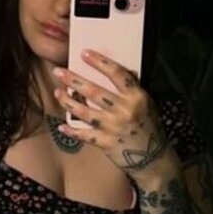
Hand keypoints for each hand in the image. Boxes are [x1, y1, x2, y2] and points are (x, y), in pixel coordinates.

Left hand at [53, 51, 170, 178]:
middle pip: (94, 92)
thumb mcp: (147, 105)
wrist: (154, 160)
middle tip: (58, 71)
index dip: (100, 62)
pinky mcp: (106, 143)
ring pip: (85, 111)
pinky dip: (72, 131)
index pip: (117, 74)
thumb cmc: (149, 128)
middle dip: (74, 80)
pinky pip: (84, 135)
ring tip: (57, 92)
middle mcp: (124, 110)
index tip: (84, 53)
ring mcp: (114, 128)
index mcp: (136, 97)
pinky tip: (61, 126)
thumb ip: (131, 90)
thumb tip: (113, 71)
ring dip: (68, 101)